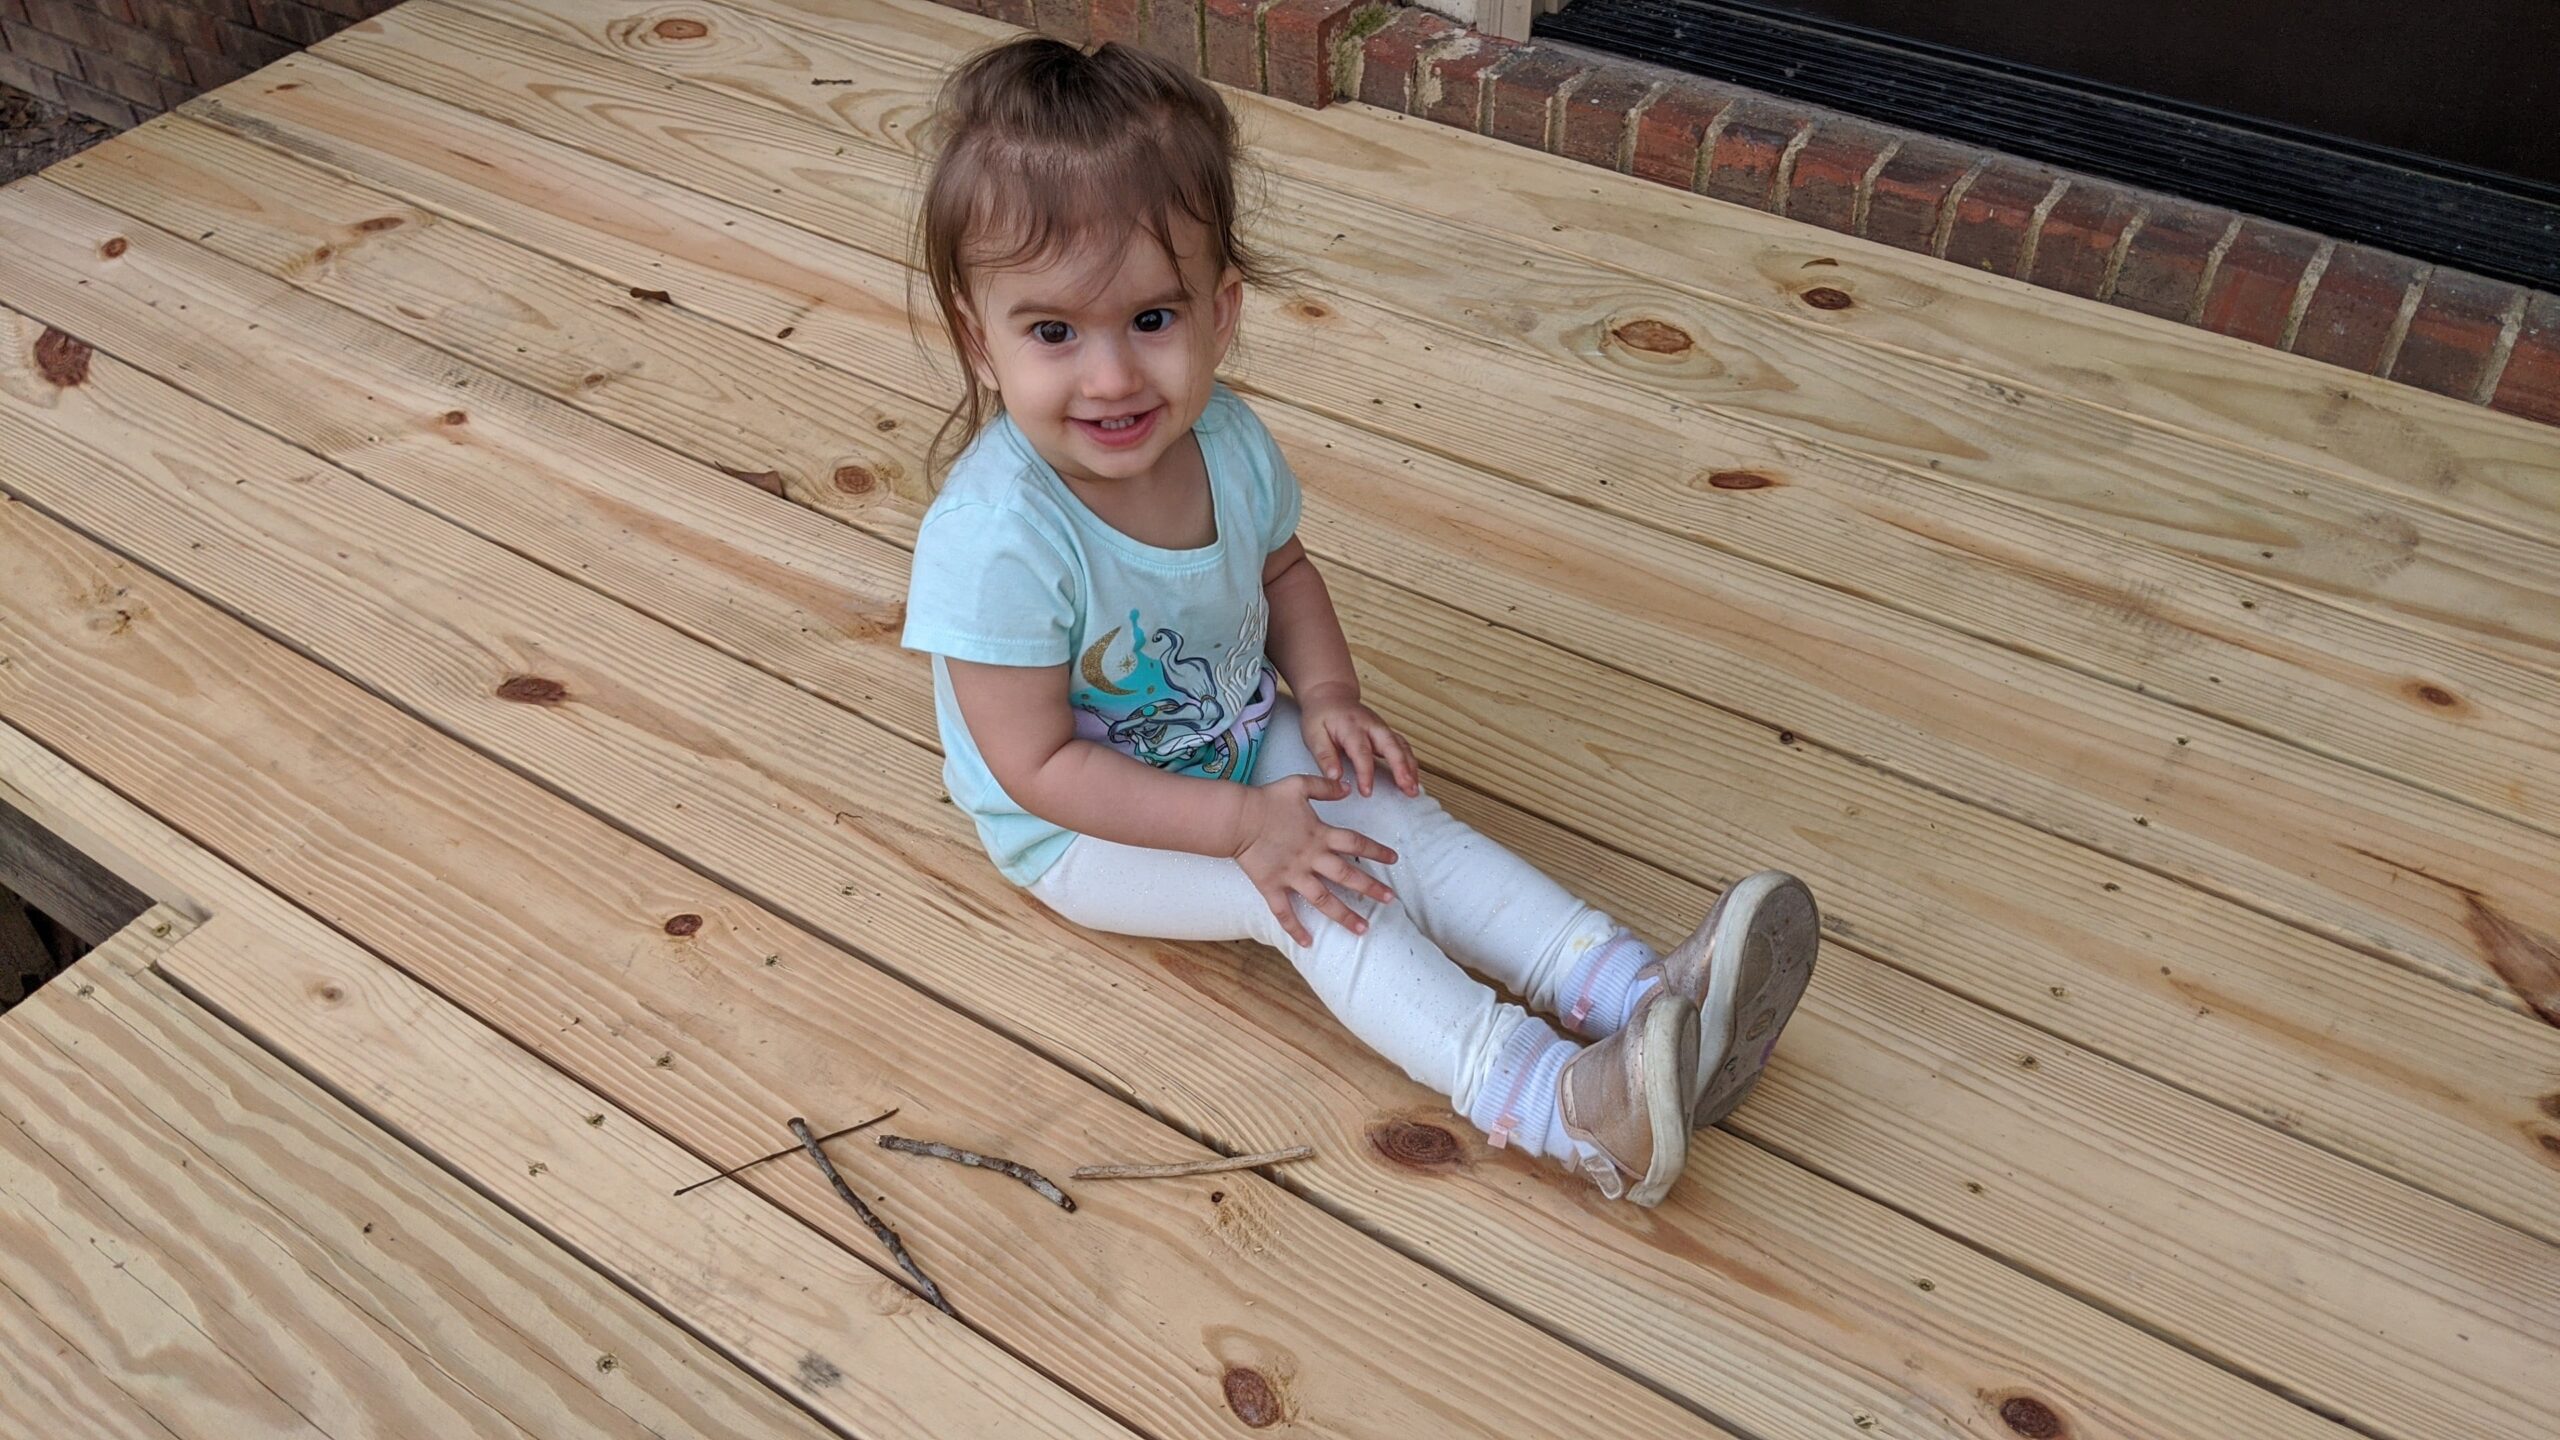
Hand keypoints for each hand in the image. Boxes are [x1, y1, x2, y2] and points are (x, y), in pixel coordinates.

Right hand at [1233, 775, 1398, 945]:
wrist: (1237, 818)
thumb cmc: (1267, 800)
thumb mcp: (1299, 785)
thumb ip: (1325, 786)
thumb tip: (1348, 787)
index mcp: (1320, 835)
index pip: (1355, 843)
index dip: (1376, 851)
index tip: (1394, 860)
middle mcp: (1311, 858)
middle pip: (1347, 876)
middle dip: (1371, 889)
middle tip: (1390, 901)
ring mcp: (1292, 875)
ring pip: (1324, 900)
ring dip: (1344, 916)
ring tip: (1363, 929)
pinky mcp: (1272, 887)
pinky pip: (1285, 912)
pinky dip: (1295, 929)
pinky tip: (1308, 943)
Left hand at [1299, 690, 1420, 798]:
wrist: (1331, 695)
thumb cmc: (1321, 716)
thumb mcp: (1314, 734)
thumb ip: (1325, 757)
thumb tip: (1335, 778)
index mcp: (1351, 727)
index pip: (1361, 752)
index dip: (1366, 773)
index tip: (1367, 791)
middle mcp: (1371, 726)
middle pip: (1392, 746)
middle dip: (1402, 768)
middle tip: (1408, 788)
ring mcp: (1381, 728)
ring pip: (1402, 746)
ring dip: (1411, 767)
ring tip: (1413, 789)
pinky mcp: (1386, 732)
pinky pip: (1402, 746)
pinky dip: (1410, 762)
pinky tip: (1412, 778)